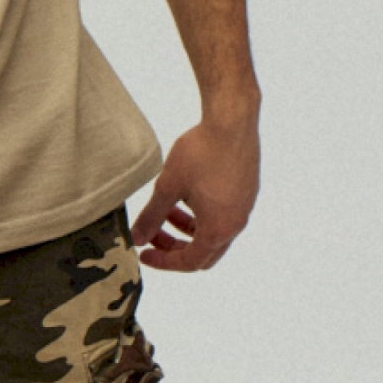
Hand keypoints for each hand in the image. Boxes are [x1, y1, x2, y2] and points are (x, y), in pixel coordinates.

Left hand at [129, 106, 259, 271]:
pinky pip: (223, 215)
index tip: (143, 253)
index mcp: (218, 229)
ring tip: (165, 209)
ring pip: (213, 233)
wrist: (231, 121)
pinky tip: (186, 193)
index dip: (163, 262)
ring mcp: (244, 208)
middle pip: (203, 253)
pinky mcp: (247, 192)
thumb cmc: (199, 153)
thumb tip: (136, 239)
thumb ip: (151, 217)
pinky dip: (202, 215)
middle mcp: (236, 224)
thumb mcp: (167, 187)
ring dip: (187, 228)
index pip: (189, 262)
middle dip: (175, 248)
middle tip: (152, 234)